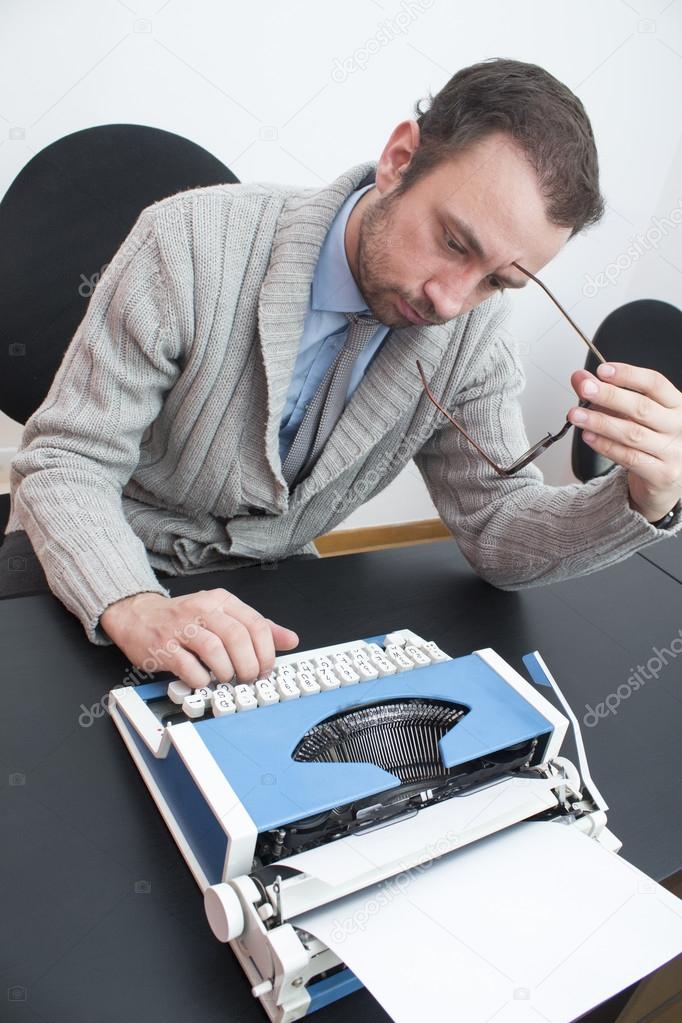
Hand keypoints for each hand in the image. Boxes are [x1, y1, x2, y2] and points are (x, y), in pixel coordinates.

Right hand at [100, 589, 298, 687]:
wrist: (139, 616)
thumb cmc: (185, 618)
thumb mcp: (224, 614)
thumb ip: (257, 627)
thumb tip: (290, 639)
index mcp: (221, 601)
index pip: (256, 624)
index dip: (267, 652)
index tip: (266, 669)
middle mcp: (203, 611)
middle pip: (237, 638)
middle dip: (249, 665)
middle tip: (249, 679)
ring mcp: (181, 628)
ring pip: (215, 651)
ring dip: (226, 672)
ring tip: (227, 679)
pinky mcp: (163, 648)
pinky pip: (189, 667)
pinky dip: (201, 680)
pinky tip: (204, 681)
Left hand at [569, 362, 681, 521]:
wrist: (665, 479)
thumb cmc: (650, 440)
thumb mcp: (632, 414)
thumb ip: (607, 395)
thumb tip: (580, 378)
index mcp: (676, 405)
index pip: (655, 383)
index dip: (628, 375)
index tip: (603, 370)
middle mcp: (679, 426)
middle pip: (642, 408)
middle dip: (609, 396)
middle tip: (585, 389)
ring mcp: (673, 452)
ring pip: (632, 434)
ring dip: (600, 422)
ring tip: (577, 415)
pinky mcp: (662, 474)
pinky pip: (629, 458)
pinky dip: (606, 446)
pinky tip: (589, 437)